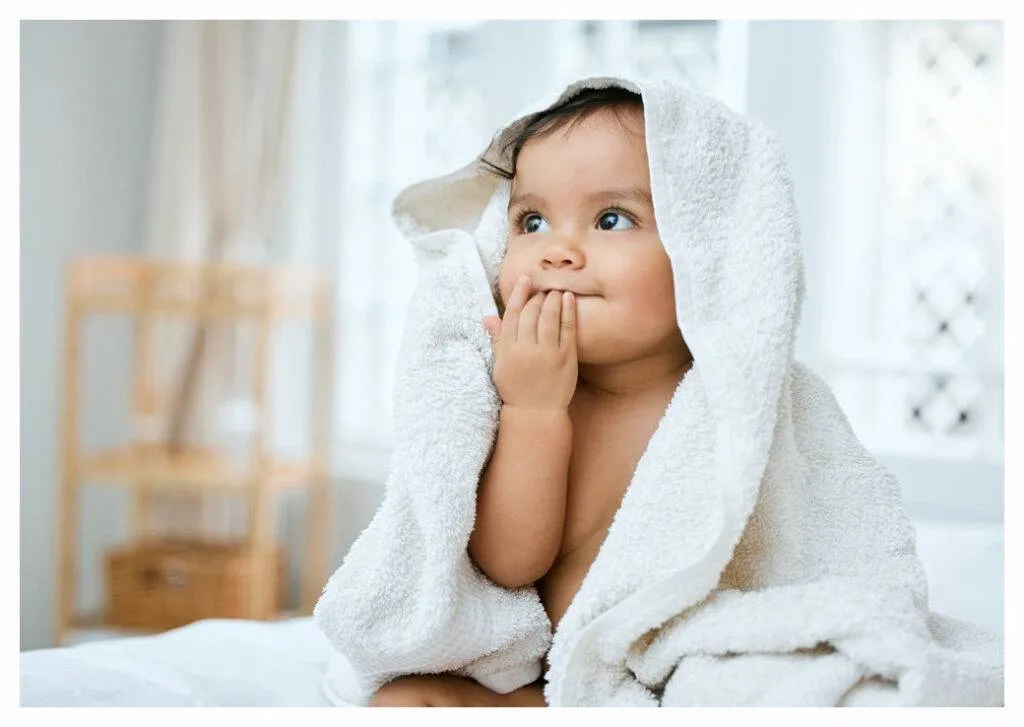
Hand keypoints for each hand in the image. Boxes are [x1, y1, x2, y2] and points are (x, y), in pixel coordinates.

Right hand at [483, 275, 577, 408]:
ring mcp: (547, 353)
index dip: (518, 294)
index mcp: (508, 350)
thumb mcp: (501, 365)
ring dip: (553, 299)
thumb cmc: (516, 388)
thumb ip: (497, 339)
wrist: (536, 412)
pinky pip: (568, 328)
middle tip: (542, 288)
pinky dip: (568, 311)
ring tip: (556, 290)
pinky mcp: (566, 357)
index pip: (511, 314)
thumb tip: (487, 317)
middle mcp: (527, 349)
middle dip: (537, 296)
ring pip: (549, 317)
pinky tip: (569, 299)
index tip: (525, 279)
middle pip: (531, 313)